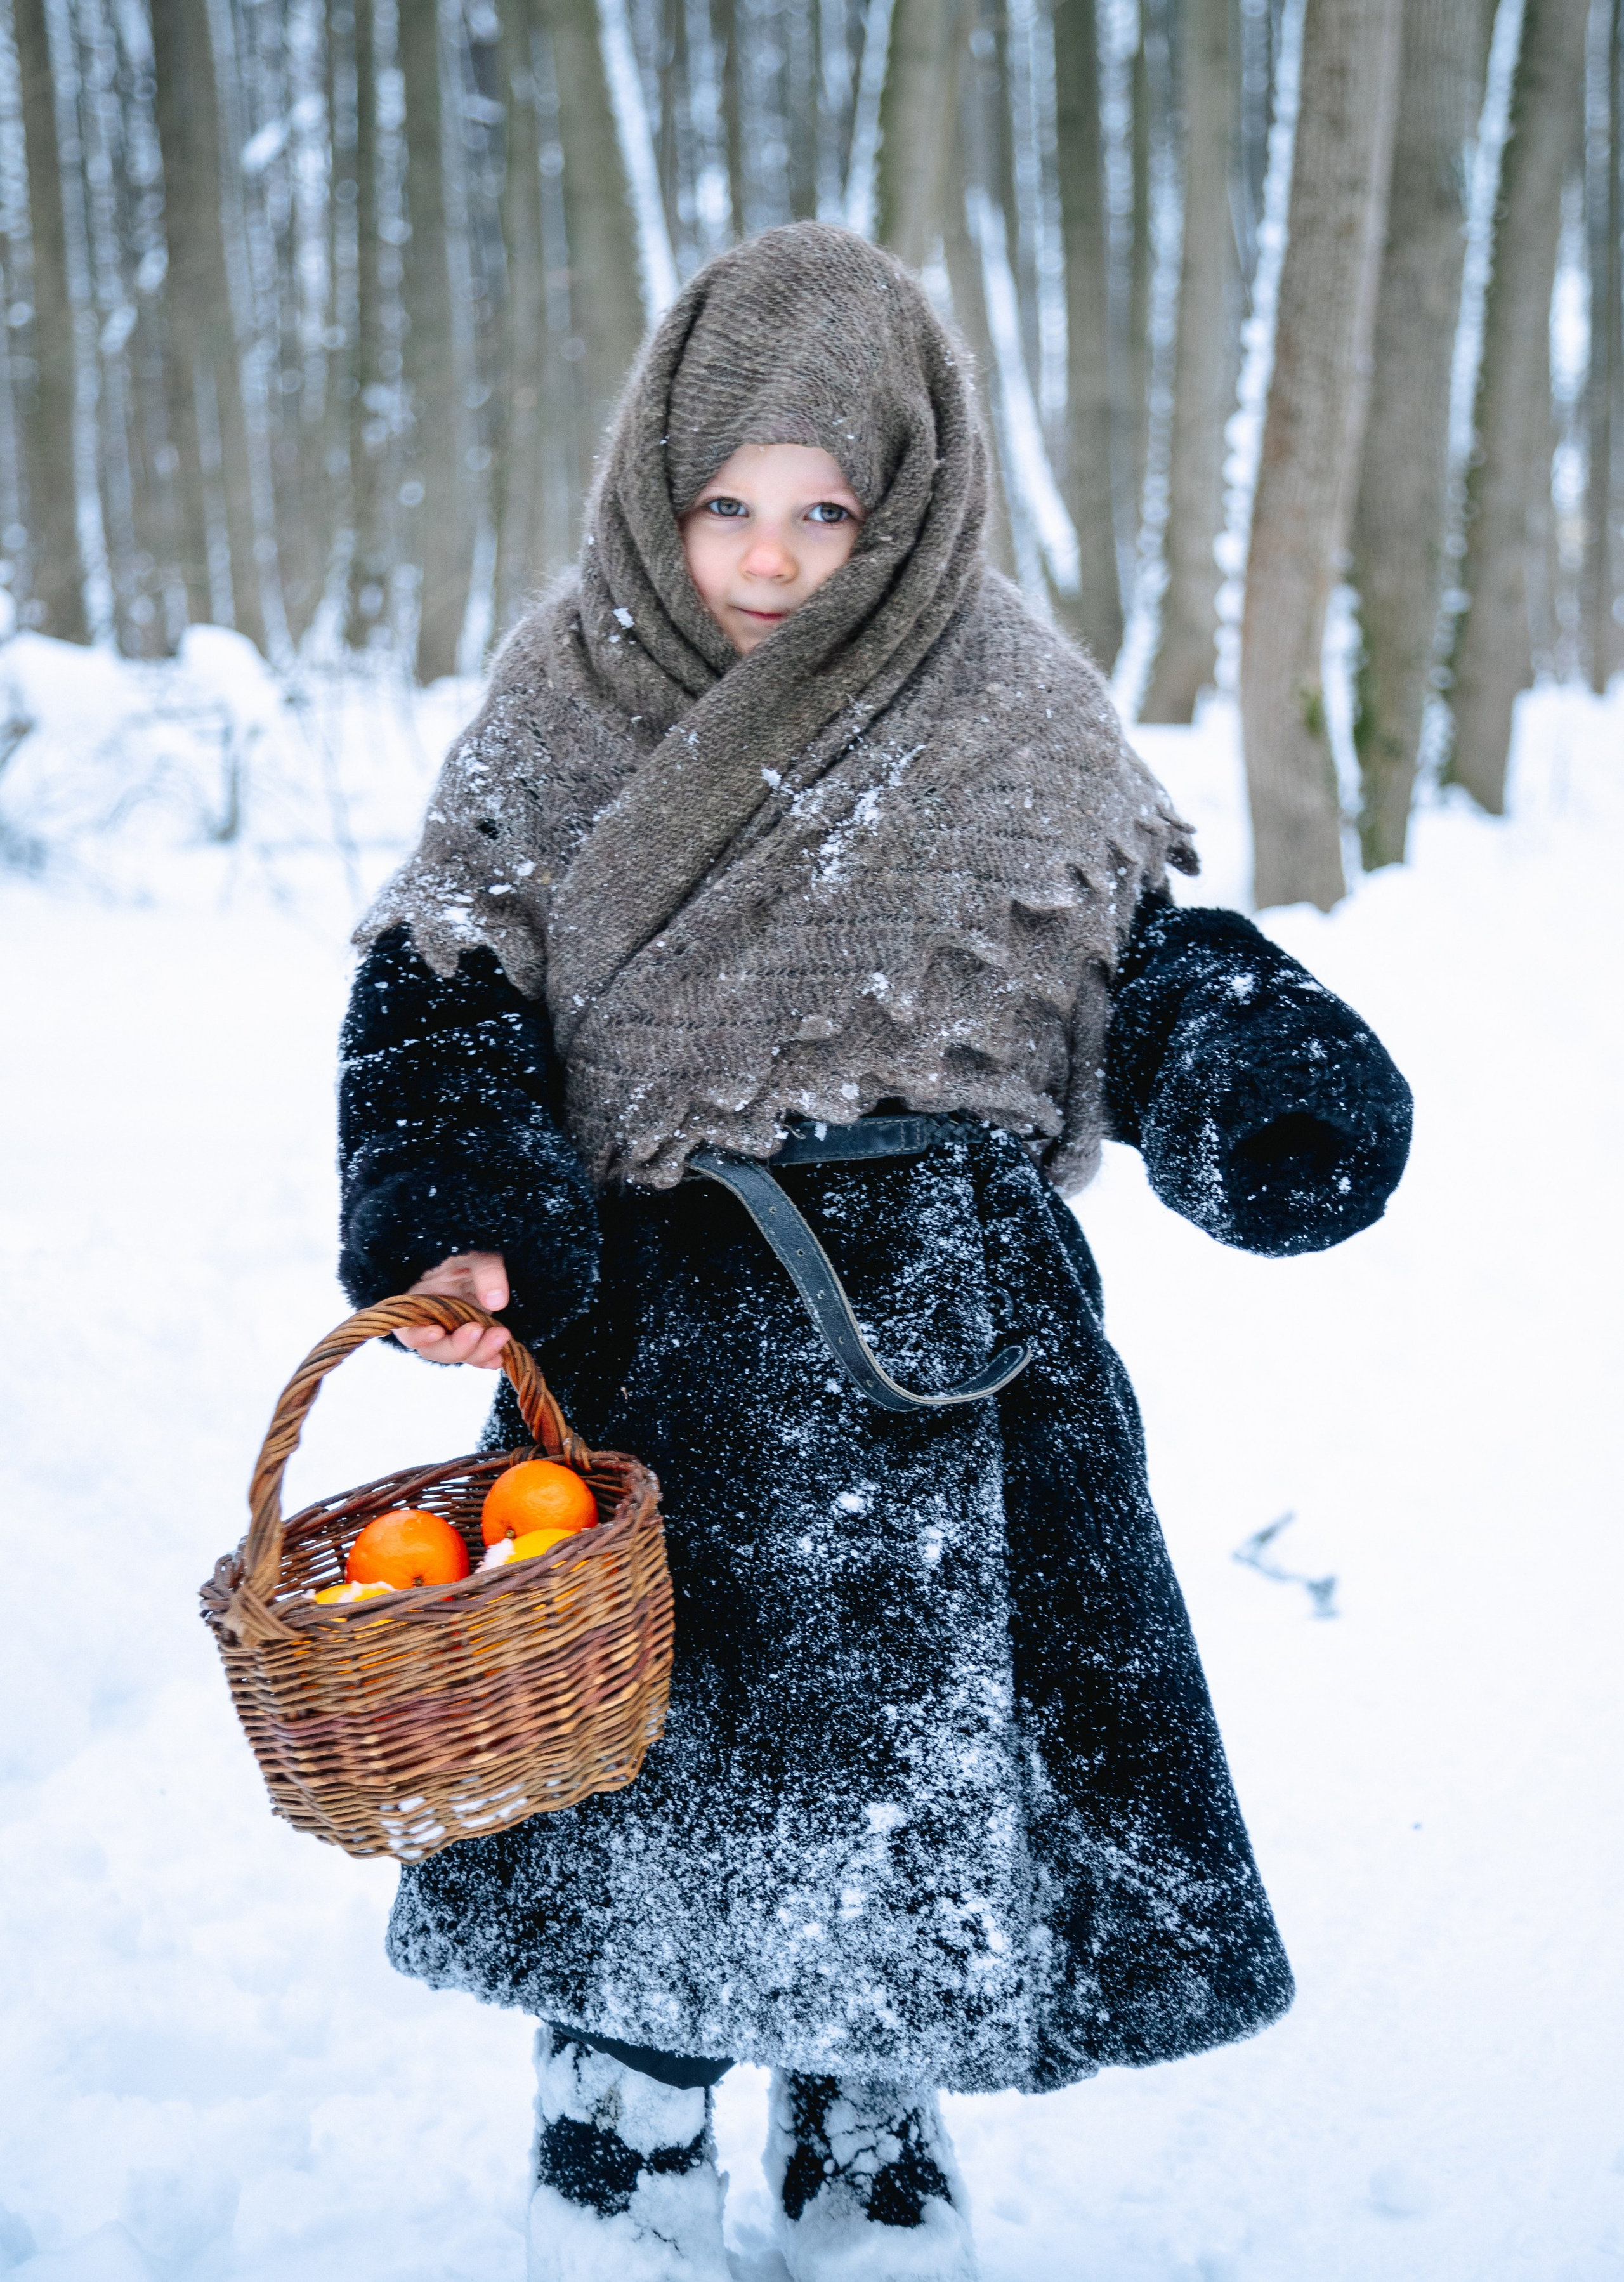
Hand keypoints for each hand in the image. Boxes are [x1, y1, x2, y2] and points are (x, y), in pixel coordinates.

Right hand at [397, 1251, 511, 1368]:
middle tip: (477, 1330)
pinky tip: (500, 1359)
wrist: (486, 1253)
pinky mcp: (473, 1333)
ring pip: (459, 1354)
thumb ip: (485, 1270)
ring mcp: (453, 1329)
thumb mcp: (476, 1251)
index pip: (408, 1328)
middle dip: (457, 1346)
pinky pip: (477, 1353)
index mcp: (417, 1301)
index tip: (436, 1331)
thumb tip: (497, 1302)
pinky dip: (488, 1357)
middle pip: (435, 1349)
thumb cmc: (471, 1247)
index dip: (419, 1335)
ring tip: (501, 1336)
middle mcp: (432, 1321)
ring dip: (478, 1351)